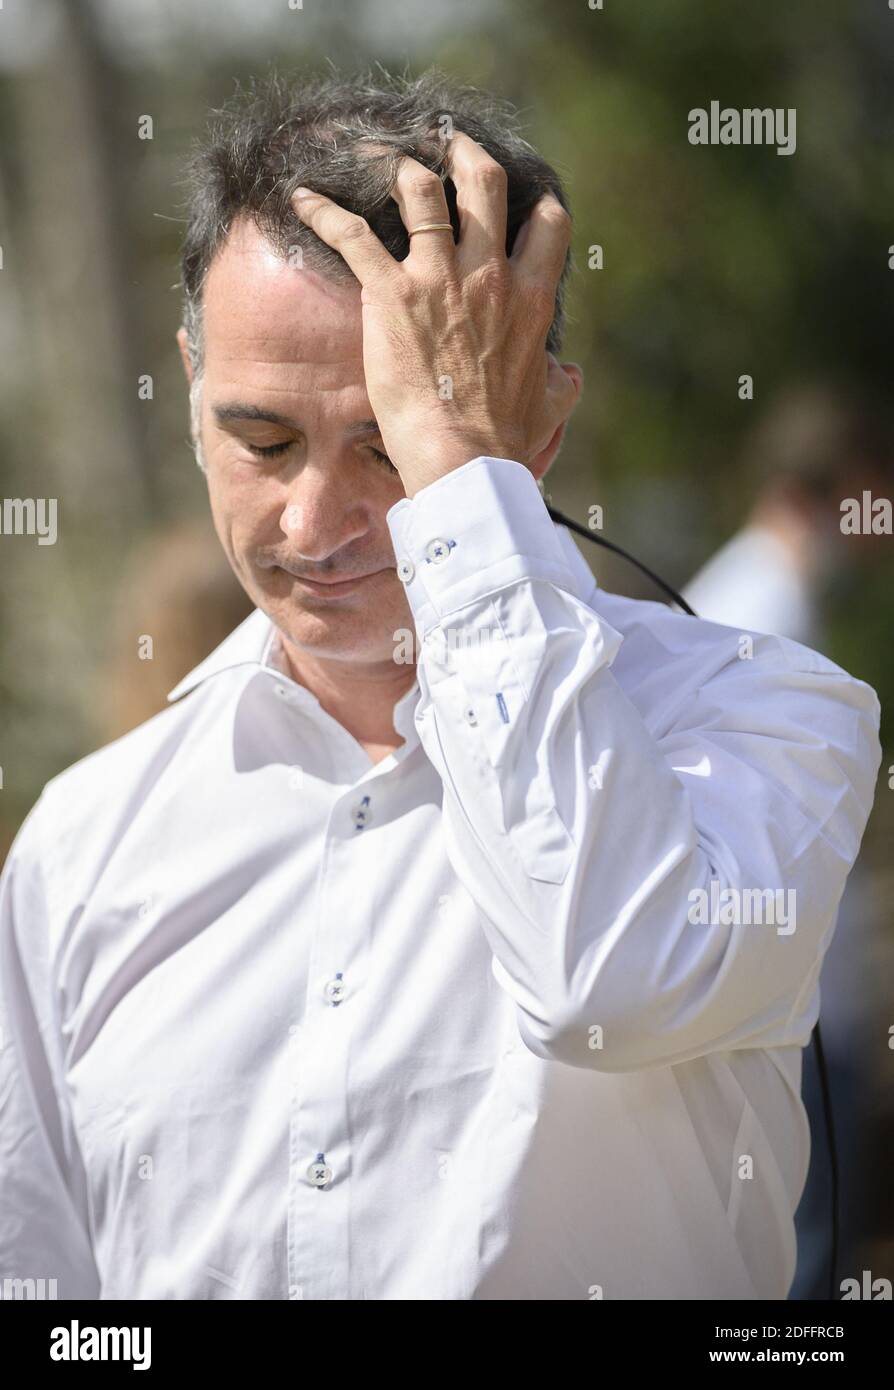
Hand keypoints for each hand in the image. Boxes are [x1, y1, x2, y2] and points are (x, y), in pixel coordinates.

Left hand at [290, 131, 576, 496]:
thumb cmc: (505, 441)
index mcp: (531, 299)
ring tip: (385, 163)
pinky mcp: (390, 294)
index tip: (518, 199)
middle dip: (463, 155)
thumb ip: (562, 383)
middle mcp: (488, 275)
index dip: (533, 203)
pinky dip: (323, 211)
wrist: (464, 462)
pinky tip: (302, 199)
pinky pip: (352, 234)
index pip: (547, 223)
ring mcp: (438, 279)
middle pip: (483, 183)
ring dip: (402, 170)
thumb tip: (570, 374)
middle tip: (447, 148)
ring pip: (420, 191)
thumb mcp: (549, 408)